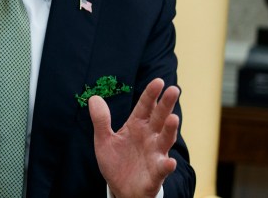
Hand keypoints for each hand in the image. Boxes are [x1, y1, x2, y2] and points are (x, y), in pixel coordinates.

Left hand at [88, 78, 179, 197]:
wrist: (121, 189)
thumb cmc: (116, 162)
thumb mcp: (104, 140)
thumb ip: (101, 120)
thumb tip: (94, 98)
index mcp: (137, 126)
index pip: (145, 107)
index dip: (150, 94)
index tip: (158, 81)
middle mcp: (149, 137)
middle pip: (159, 118)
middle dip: (166, 104)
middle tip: (173, 89)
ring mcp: (155, 154)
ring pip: (165, 140)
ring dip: (170, 130)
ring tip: (173, 118)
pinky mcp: (155, 174)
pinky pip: (162, 169)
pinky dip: (166, 166)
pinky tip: (169, 162)